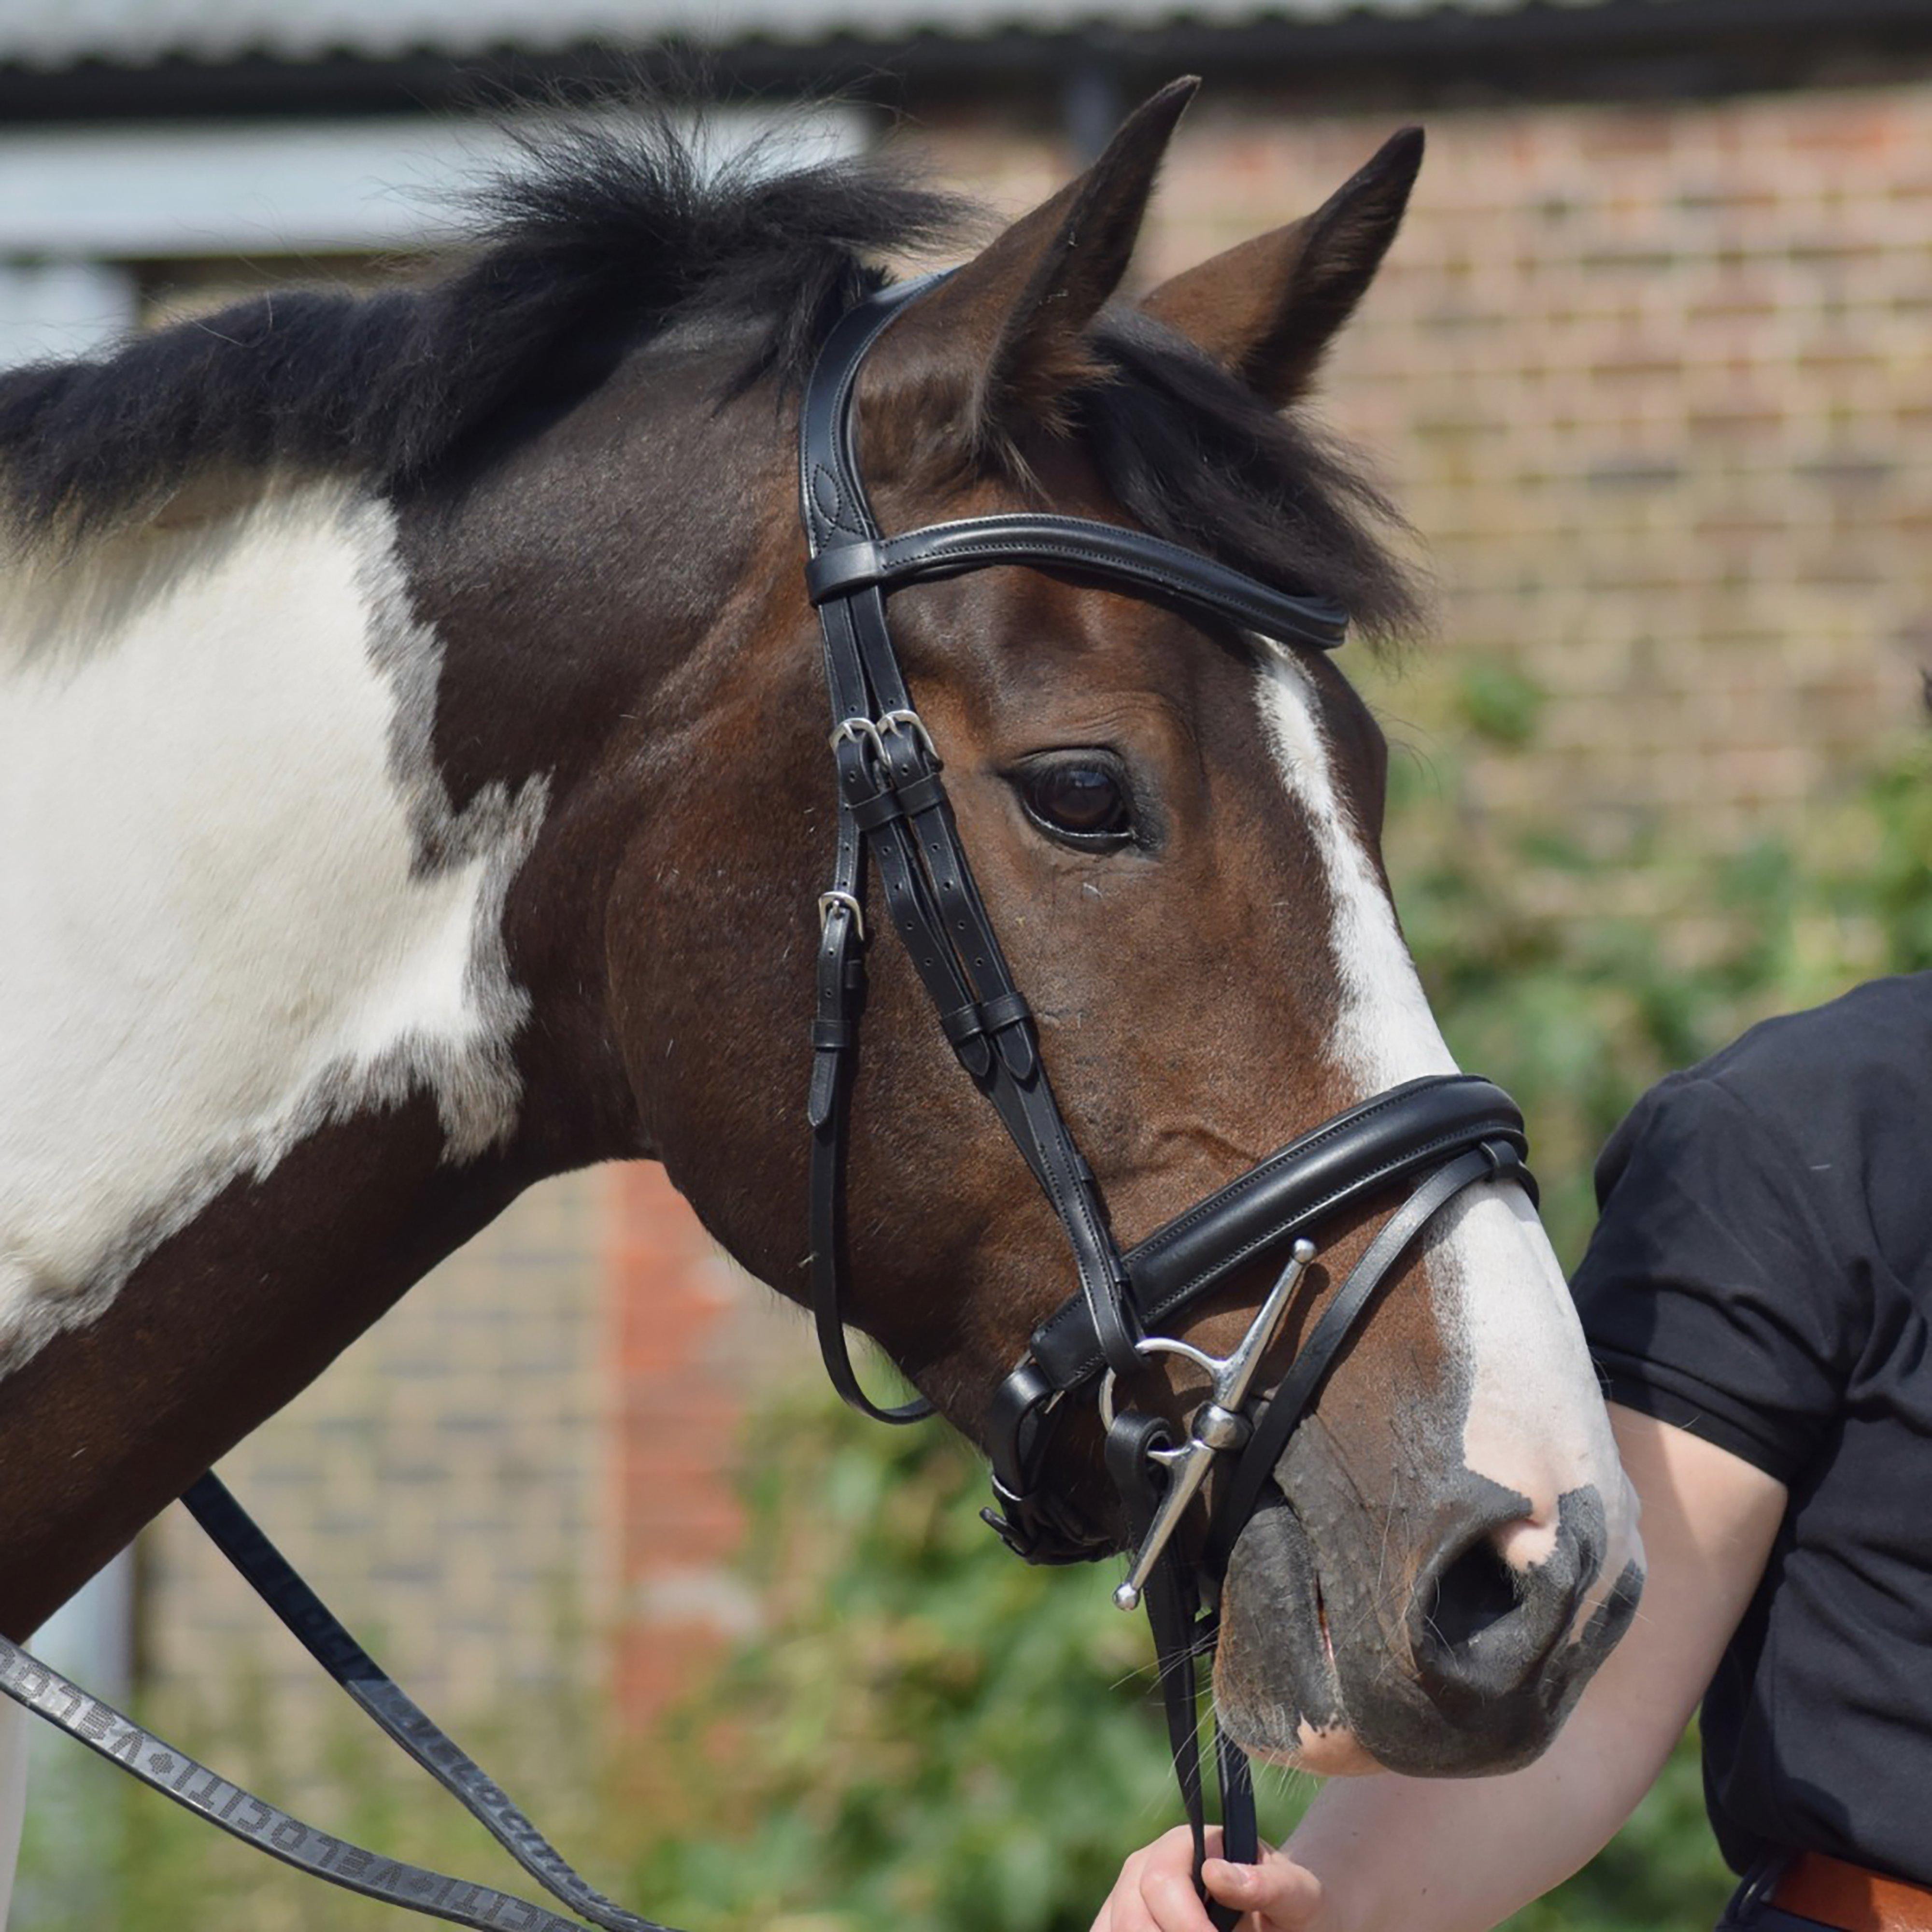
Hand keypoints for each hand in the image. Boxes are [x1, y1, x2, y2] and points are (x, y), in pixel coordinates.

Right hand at [1090, 1825, 1326, 1931]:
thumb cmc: (1293, 1905)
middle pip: (1131, 1914)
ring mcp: (1127, 1898)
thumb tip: (1215, 1873)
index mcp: (1184, 1844)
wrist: (1285, 1920)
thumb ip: (1268, 1883)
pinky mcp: (1121, 1925)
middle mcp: (1145, 1865)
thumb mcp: (1297, 1894)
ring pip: (1112, 1928)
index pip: (1162, 1881)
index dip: (1185, 1924)